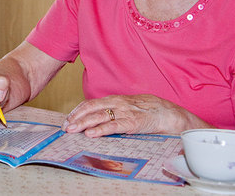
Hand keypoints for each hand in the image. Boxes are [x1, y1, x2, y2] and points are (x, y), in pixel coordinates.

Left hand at [62, 94, 203, 136]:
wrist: (169, 114)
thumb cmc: (149, 111)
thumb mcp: (128, 107)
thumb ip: (114, 111)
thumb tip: (98, 119)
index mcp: (116, 99)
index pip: (91, 102)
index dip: (78, 110)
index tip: (68, 118)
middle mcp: (118, 103)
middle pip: (91, 108)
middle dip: (76, 117)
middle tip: (65, 126)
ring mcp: (124, 112)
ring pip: (99, 116)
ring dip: (83, 123)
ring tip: (72, 130)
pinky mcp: (132, 123)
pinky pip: (113, 126)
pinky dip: (100, 130)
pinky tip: (91, 134)